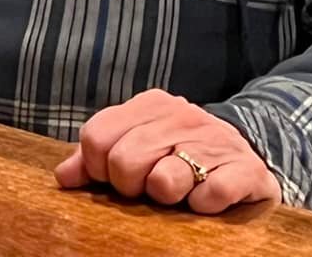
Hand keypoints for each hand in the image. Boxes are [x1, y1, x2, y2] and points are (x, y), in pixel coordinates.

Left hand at [55, 89, 281, 214]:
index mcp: (150, 105)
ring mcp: (214, 140)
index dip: (98, 168)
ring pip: (164, 180)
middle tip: (148, 189)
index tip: (114, 179)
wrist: (248, 155)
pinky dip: (203, 206)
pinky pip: (209, 195)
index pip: (97, 136)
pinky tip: (205, 200)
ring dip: (167, 197)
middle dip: (130, 187)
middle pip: (124, 162)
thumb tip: (63, 177)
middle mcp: (181, 116)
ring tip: (179, 192)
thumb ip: (96, 159)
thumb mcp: (138, 146)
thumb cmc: (180, 154)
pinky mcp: (244, 169)